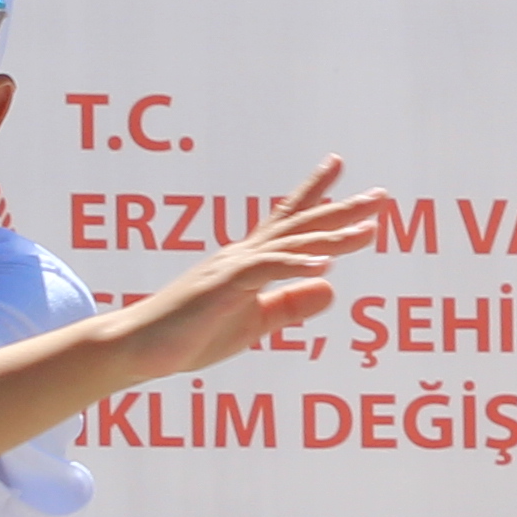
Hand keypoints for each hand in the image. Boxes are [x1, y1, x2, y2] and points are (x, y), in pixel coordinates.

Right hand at [103, 158, 393, 377]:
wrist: (136, 350)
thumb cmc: (189, 337)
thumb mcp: (254, 324)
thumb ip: (291, 305)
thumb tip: (331, 285)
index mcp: (249, 262)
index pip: (288, 220)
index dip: (317, 194)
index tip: (339, 165)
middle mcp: (242, 256)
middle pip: (299, 226)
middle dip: (341, 210)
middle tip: (380, 196)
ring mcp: (230, 269)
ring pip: (289, 245)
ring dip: (331, 236)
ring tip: (369, 227)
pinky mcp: (220, 289)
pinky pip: (264, 273)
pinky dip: (296, 267)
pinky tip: (326, 265)